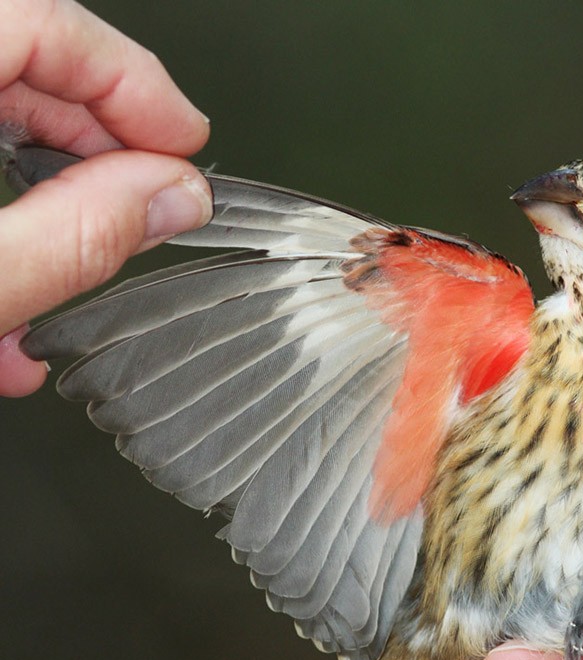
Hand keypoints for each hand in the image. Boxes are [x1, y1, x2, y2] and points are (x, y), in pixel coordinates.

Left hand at [0, 0, 211, 394]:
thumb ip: (76, 236)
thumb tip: (170, 197)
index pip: (46, 23)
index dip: (133, 80)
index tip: (183, 141)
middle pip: (21, 67)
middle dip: (100, 151)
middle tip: (154, 205)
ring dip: (47, 216)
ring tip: (74, 287)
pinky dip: (0, 244)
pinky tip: (8, 324)